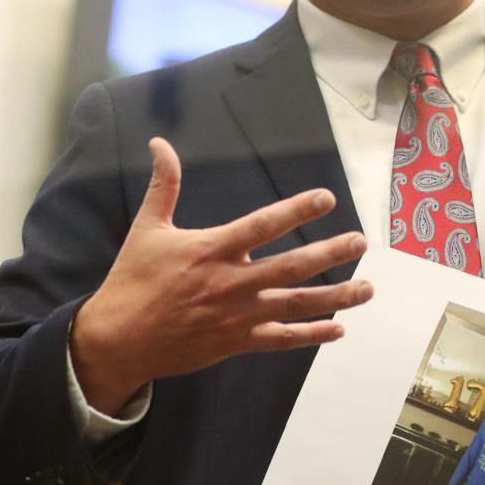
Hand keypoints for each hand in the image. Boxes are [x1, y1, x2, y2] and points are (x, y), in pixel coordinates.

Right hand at [70, 138, 372, 414]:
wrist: (117, 339)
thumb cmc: (133, 280)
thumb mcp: (148, 228)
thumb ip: (164, 185)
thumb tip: (160, 143)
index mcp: (213, 249)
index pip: (263, 225)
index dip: (297, 210)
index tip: (327, 199)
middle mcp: (232, 282)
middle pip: (292, 266)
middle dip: (330, 253)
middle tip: (361, 242)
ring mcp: (238, 315)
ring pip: (296, 304)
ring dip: (335, 297)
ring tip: (367, 289)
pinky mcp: (237, 341)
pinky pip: (281, 339)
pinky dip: (311, 336)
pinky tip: (338, 330)